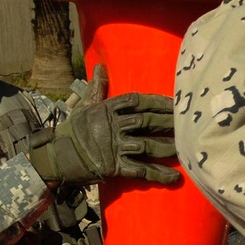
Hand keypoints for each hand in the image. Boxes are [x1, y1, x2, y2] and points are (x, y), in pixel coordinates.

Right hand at [30, 65, 180, 185]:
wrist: (56, 157)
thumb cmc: (72, 130)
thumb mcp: (84, 106)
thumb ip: (97, 88)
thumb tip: (100, 66)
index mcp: (107, 110)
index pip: (136, 101)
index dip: (157, 101)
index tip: (174, 102)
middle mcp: (113, 127)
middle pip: (146, 122)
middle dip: (168, 122)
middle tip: (189, 123)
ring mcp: (114, 147)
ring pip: (147, 145)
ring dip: (167, 148)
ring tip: (186, 149)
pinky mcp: (114, 166)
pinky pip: (140, 170)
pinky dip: (158, 174)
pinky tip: (175, 178)